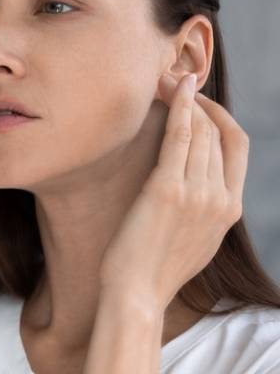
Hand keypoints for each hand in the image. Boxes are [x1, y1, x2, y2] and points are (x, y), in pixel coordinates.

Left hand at [98, 72, 248, 312]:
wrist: (136, 294)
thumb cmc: (152, 269)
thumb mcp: (192, 240)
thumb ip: (202, 211)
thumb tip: (197, 189)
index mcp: (230, 209)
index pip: (236, 146)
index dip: (219, 117)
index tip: (197, 102)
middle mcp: (222, 198)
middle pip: (218, 133)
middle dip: (198, 102)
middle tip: (174, 80)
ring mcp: (198, 193)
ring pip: (200, 131)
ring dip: (185, 99)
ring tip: (163, 79)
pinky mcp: (169, 189)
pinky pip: (180, 137)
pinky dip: (179, 107)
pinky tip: (173, 88)